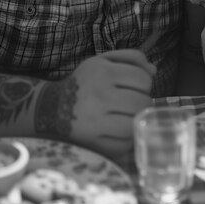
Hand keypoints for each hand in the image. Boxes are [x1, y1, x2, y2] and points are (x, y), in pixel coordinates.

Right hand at [38, 50, 155, 158]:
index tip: (134, 87)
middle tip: (132, 103)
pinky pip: (124, 144)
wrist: (50, 108)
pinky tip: (118, 131)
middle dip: (142, 102)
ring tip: (127, 116)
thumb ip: (131, 59)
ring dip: (136, 121)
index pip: (143, 79)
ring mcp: (96, 121)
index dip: (144, 84)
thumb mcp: (103, 61)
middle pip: (142, 103)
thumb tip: (153, 70)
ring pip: (135, 124)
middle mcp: (99, 95)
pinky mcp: (93, 143)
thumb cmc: (84, 82)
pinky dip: (126, 139)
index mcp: (103, 71)